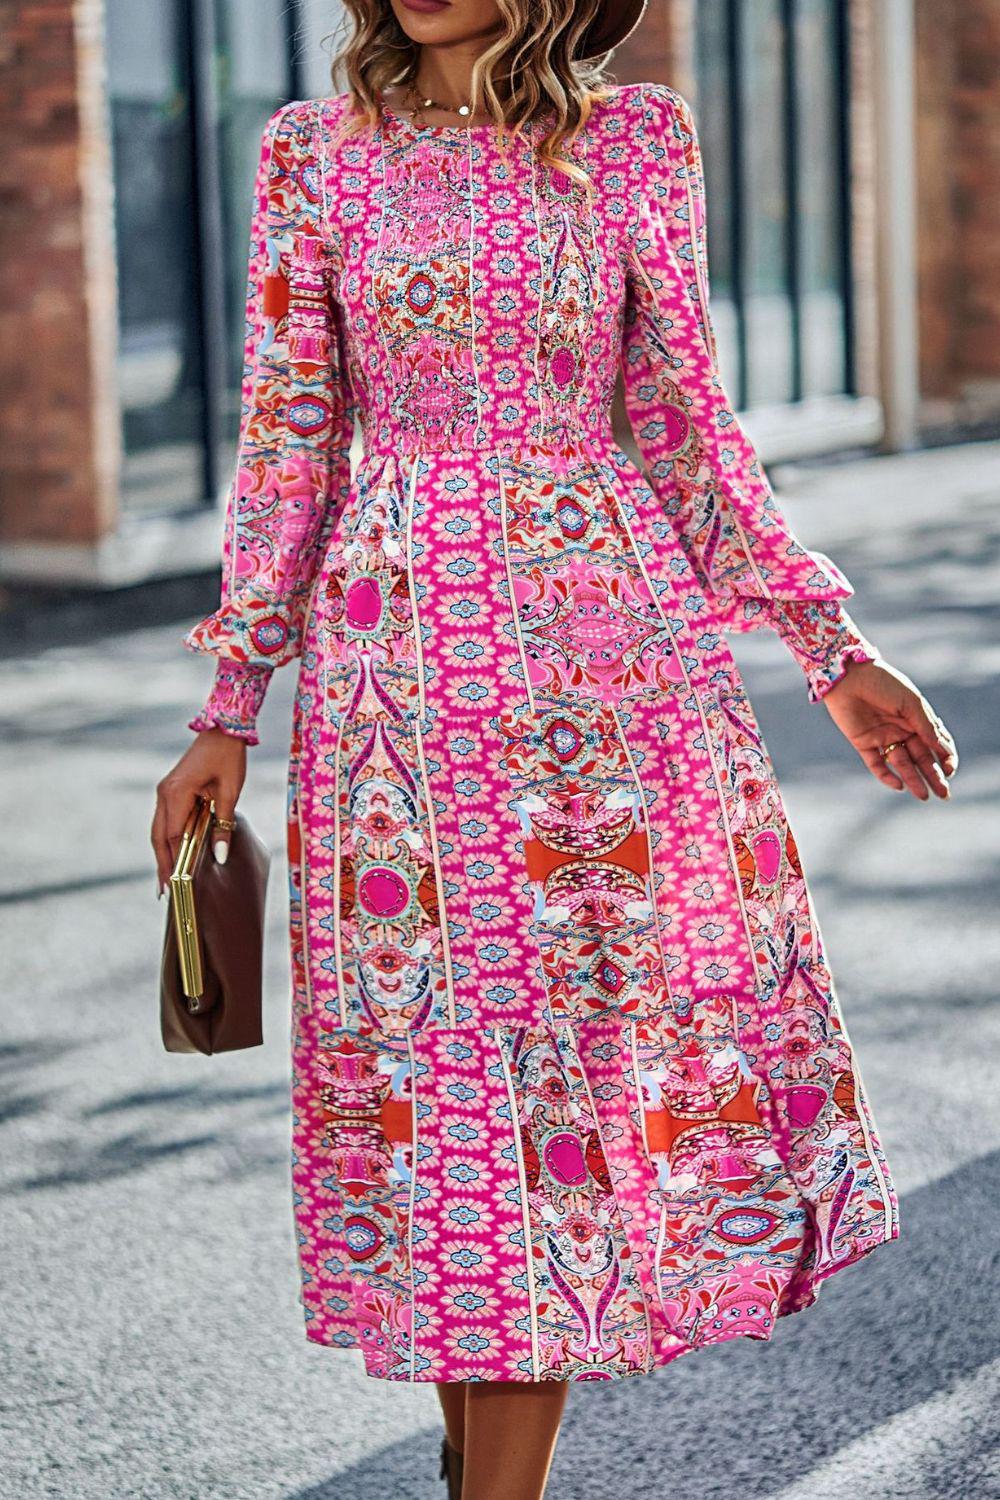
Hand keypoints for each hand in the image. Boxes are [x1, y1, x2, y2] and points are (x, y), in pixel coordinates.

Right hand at [151, 729, 246, 891]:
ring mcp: (164, 791)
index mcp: (177, 792)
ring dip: (163, 854)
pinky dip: (168, 840)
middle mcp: (164, 793)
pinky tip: (173, 855)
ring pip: (158, 830)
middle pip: (158, 837)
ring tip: (167, 881)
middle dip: (162, 865)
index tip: (176, 886)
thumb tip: (219, 856)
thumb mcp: (231, 792)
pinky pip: (165, 820)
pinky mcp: (170, 790)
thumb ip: (223, 825)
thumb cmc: (229, 758)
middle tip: (166, 893)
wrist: (222, 730)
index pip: (173, 836)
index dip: (174, 862)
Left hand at [822, 659, 957, 799]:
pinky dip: (886, 776)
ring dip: (913, 780)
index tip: (951, 770)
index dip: (945, 758)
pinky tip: (899, 785)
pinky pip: (876, 764)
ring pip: (901, 764)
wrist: (849, 675)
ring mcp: (882, 737)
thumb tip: (943, 750)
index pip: (935, 743)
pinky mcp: (863, 742)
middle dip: (933, 776)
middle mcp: (901, 730)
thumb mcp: (911, 703)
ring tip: (925, 796)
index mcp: (916, 718)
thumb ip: (926, 727)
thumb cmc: (883, 683)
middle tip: (944, 794)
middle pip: (921, 758)